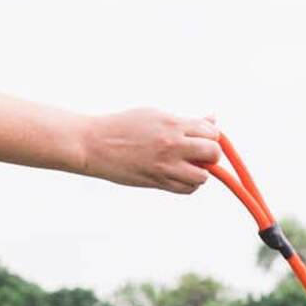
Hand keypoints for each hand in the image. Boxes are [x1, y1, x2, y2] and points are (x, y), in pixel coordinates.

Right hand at [80, 108, 222, 193]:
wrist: (93, 144)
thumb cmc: (123, 125)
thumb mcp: (154, 115)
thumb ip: (184, 121)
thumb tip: (212, 119)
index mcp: (172, 124)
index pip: (212, 132)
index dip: (211, 136)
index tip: (201, 138)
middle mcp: (172, 145)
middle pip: (212, 153)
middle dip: (211, 155)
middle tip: (199, 154)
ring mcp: (164, 166)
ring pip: (202, 177)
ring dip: (200, 173)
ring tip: (187, 166)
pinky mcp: (156, 182)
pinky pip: (186, 189)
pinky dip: (188, 184)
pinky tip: (178, 175)